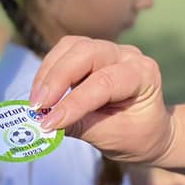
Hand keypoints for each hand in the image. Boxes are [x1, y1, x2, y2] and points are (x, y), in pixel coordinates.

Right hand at [31, 36, 172, 162]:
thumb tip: (45, 122)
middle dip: (57, 78)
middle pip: (86, 52)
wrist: (149, 131)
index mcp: (143, 75)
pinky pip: (65, 53)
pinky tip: (41, 93)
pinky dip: (49, 71)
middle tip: (37, 107)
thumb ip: (81, 126)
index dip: (73, 102)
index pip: (104, 82)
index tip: (49, 123)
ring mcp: (109, 51)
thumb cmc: (138, 136)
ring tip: (36, 102)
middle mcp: (127, 56)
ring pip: (72, 47)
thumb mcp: (114, 138)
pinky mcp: (91, 55)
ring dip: (49, 72)